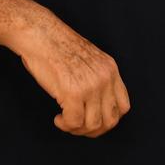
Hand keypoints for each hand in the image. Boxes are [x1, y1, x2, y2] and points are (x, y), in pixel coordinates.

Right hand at [16, 12, 130, 137]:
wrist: (40, 34)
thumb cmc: (57, 46)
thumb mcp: (89, 59)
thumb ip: (97, 79)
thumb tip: (97, 108)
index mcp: (110, 69)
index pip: (123, 106)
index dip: (108, 119)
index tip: (93, 119)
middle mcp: (104, 78)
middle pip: (110, 120)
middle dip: (93, 130)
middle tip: (77, 125)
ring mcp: (90, 86)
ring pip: (92, 125)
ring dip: (77, 129)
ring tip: (65, 120)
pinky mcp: (73, 93)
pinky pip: (74, 123)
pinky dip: (65, 125)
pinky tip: (58, 118)